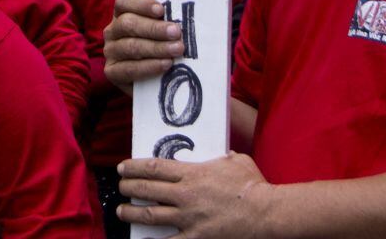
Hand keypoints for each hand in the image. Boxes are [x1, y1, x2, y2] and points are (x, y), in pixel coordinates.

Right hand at [104, 0, 182, 92]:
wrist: (152, 81)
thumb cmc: (162, 47)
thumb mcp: (165, 31)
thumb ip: (169, 21)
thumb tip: (186, 16)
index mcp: (122, 13)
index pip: (124, 0)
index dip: (141, 3)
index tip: (161, 10)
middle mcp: (113, 30)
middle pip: (128, 23)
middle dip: (154, 28)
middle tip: (176, 32)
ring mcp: (110, 51)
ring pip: (130, 46)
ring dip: (156, 48)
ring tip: (177, 49)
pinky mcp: (112, 72)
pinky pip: (129, 69)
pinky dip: (149, 67)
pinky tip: (165, 65)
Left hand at [116, 152, 273, 235]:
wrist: (266, 213)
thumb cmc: (253, 185)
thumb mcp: (235, 160)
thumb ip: (221, 157)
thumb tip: (221, 155)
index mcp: (192, 173)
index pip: (154, 167)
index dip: (134, 167)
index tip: (122, 168)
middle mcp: (185, 194)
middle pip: (147, 190)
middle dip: (128, 188)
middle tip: (120, 187)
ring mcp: (188, 217)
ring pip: (149, 215)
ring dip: (131, 213)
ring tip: (121, 211)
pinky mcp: (196, 236)